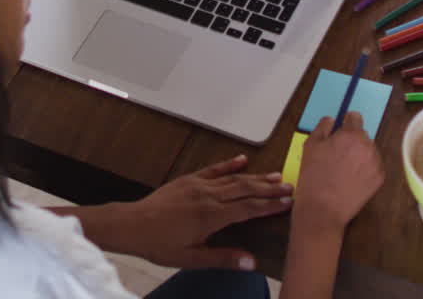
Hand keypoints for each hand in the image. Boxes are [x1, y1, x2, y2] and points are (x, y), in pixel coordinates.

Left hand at [120, 155, 292, 269]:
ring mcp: (198, 185)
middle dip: (269, 188)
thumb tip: (251, 262)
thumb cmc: (160, 244)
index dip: (270, 205)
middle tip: (290, 186)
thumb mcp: (191, 258)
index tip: (289, 202)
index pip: (249, 208)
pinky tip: (243, 160)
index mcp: (212, 216)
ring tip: (276, 175)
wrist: (132, 225)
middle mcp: (209, 196)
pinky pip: (213, 169)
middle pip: (246, 189)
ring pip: (233, 178)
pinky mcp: (188, 179)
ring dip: (256, 177)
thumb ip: (222, 258)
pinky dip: (229, 164)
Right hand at [292, 113, 384, 234]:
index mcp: (351, 134)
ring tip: (344, 169)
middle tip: (337, 155)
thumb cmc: (314, 176)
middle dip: (352, 140)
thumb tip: (331, 120)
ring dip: (359, 154)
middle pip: (362, 135)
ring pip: (369, 151)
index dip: (346, 122)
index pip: (355, 117)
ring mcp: (376, 163)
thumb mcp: (310, 145)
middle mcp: (368, 146)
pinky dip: (365, 169)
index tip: (340, 130)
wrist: (323, 209)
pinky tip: (351, 178)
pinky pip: (373, 166)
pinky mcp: (379, 179)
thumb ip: (322, 127)